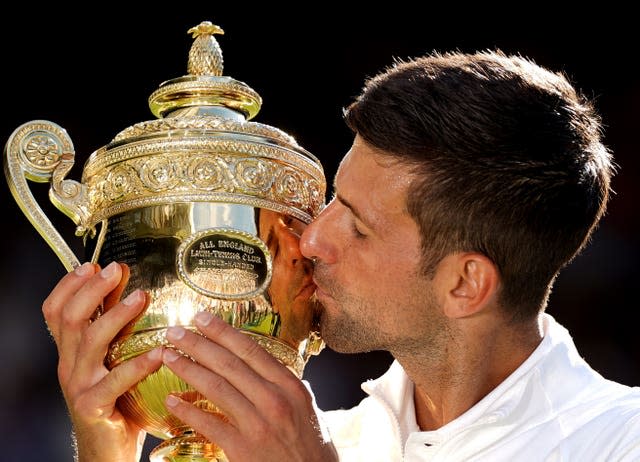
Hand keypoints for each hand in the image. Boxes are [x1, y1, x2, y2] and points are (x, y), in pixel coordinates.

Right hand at [42, 261, 162, 461]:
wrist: (106, 450)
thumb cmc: (117, 401)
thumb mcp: (113, 359)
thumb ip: (118, 328)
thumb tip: (132, 288)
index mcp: (71, 351)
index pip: (55, 311)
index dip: (68, 285)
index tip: (92, 264)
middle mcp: (69, 365)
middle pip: (70, 319)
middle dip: (91, 290)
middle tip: (115, 270)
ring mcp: (79, 386)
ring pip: (90, 342)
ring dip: (115, 316)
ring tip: (140, 297)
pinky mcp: (94, 407)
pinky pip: (115, 381)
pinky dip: (138, 364)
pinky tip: (159, 353)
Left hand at [162, 311, 337, 461]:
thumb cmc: (312, 447)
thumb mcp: (308, 407)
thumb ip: (286, 386)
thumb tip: (268, 366)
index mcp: (290, 385)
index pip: (251, 350)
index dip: (223, 332)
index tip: (202, 318)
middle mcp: (274, 399)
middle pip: (229, 363)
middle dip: (198, 343)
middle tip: (174, 330)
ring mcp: (258, 424)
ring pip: (216, 387)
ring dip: (188, 369)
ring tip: (167, 355)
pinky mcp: (244, 449)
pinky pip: (209, 424)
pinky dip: (188, 411)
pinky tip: (171, 401)